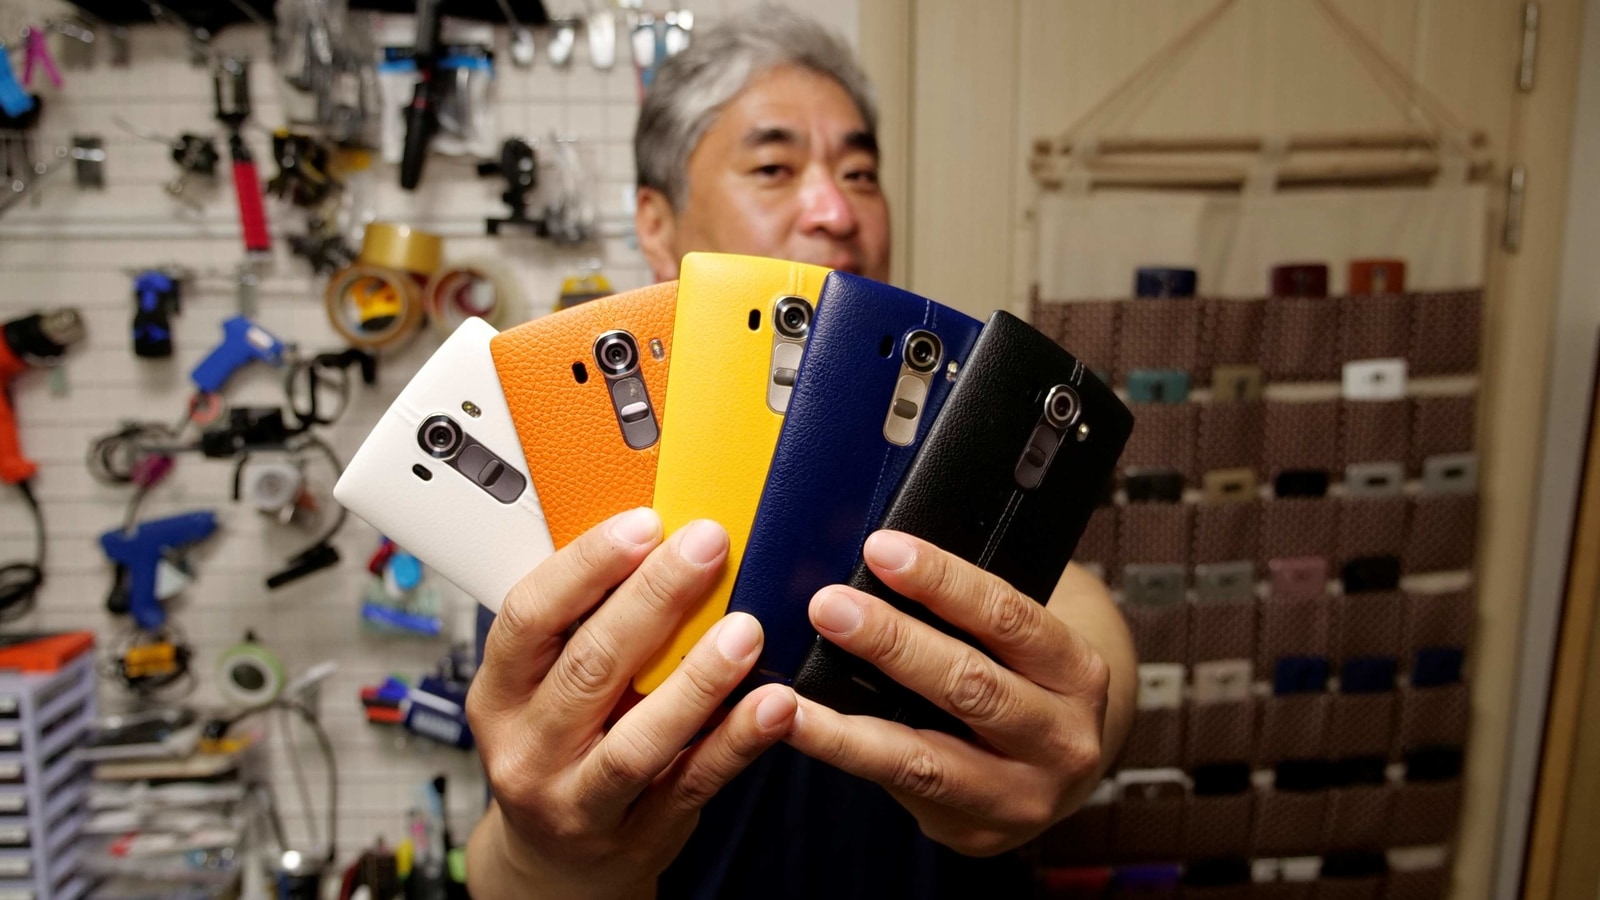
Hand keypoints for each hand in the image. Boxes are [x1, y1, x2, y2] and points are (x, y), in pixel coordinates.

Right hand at [464, 508, 799, 899]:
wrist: (557, 864)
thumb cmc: (560, 749)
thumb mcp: (543, 688)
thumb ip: (584, 626)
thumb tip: (656, 540)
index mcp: (500, 693)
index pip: (529, 616)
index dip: (586, 565)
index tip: (643, 523)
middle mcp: (529, 748)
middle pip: (589, 666)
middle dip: (654, 599)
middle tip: (708, 547)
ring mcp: (579, 799)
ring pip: (639, 738)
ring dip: (699, 679)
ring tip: (747, 629)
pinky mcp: (638, 835)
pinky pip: (693, 782)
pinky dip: (736, 742)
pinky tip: (775, 705)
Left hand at [783, 530, 1124, 856]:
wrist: (1062, 763)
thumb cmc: (1027, 679)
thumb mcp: (1023, 641)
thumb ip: (970, 612)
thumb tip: (878, 563)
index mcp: (1078, 672)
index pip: (1008, 615)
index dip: (942, 579)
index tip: (882, 550)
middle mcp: (1062, 740)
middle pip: (968, 685)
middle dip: (891, 642)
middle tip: (829, 607)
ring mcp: (1022, 796)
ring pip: (924, 759)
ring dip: (847, 726)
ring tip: (790, 695)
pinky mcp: (977, 832)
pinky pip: (901, 789)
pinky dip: (846, 756)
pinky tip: (803, 730)